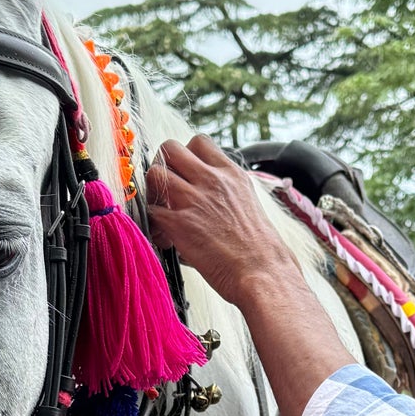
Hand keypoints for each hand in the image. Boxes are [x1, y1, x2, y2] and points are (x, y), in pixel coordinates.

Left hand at [145, 136, 297, 308]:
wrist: (263, 273)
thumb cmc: (262, 249)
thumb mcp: (250, 204)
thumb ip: (228, 191)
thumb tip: (213, 197)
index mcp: (232, 174)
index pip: (198, 142)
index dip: (186, 156)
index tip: (186, 175)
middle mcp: (212, 181)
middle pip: (170, 148)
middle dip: (162, 166)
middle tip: (166, 189)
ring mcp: (194, 200)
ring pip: (154, 173)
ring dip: (153, 193)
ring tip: (163, 212)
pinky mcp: (179, 224)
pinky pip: (151, 211)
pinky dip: (153, 225)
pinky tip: (166, 239)